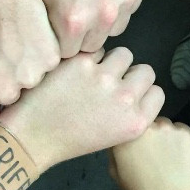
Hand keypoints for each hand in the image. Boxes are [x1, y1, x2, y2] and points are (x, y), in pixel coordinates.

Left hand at [0, 0, 59, 121]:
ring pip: (37, 81)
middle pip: (17, 99)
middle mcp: (4, 92)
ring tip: (18, 39)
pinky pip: (53, 63)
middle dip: (12, 81)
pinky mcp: (52, 57)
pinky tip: (31, 32)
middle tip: (6, 52)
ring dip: (31, 66)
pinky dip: (45, 51)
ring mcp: (31, 76)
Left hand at [0, 47, 164, 171]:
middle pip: (145, 70)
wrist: (32, 138)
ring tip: (93, 75)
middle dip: (131, 74)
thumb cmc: (72, 139)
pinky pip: (97, 50)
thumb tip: (138, 87)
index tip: (128, 96)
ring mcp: (104, 78)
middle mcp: (125, 99)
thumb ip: (132, 111)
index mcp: (136, 121)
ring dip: (112, 61)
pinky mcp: (82, 63)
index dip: (142, 91)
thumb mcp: (115, 135)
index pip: (157, 91)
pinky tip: (75, 73)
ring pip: (124, 54)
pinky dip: (88, 58)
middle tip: (111, 83)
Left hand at [19, 0, 147, 57]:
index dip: (62, 42)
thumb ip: (46, 28)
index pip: (70, 53)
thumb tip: (50, 48)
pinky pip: (130, 5)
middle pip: (95, 43)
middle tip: (74, 11)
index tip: (57, 29)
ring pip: (115, 27)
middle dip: (84, 33)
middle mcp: (104, 16)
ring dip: (104, 19)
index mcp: (73, 23)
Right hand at [111, 118, 189, 189]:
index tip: (135, 143)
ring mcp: (168, 127)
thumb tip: (120, 135)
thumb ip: (114, 148)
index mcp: (126, 135)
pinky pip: (180, 130)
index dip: (131, 132)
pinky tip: (178, 155)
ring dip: (163, 134)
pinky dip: (179, 139)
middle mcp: (147, 126)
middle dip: (148, 132)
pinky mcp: (186, 132)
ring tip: (166, 154)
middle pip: (147, 122)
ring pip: (164, 125)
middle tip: (151, 150)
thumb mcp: (115, 171)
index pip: (127, 123)